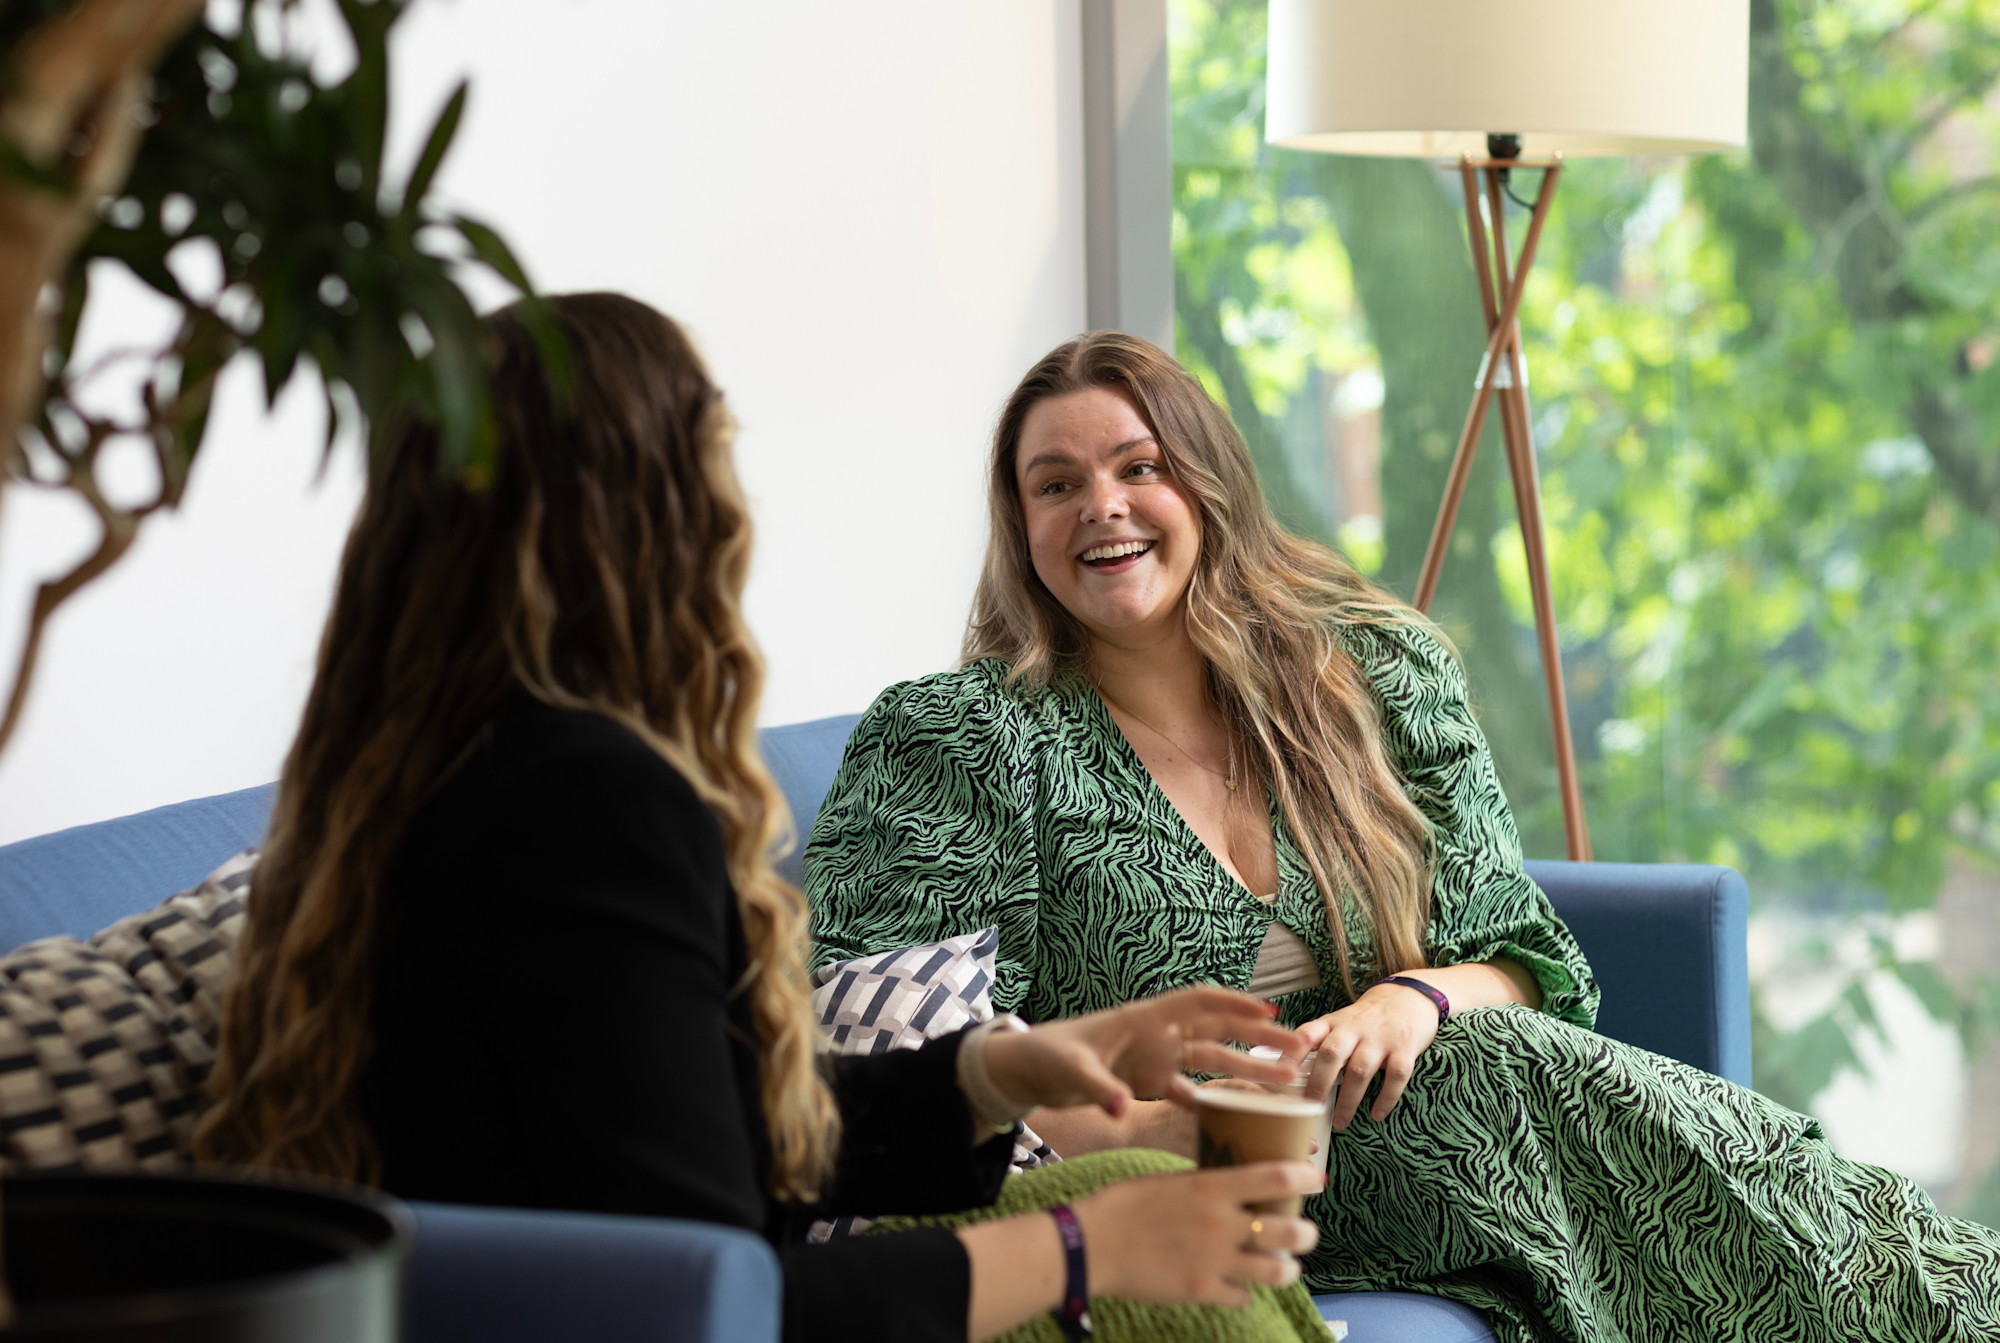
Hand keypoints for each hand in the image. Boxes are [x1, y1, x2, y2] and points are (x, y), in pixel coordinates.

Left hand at [982, 986, 1305, 1120]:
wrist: (1027, 1069)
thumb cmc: (1047, 1056)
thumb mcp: (1071, 1071)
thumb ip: (1100, 1089)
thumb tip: (1123, 1110)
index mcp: (1143, 1019)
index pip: (1198, 1002)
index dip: (1234, 1005)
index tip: (1271, 1015)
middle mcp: (1157, 1035)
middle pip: (1217, 1030)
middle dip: (1258, 1038)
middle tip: (1300, 1050)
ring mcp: (1156, 1059)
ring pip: (1212, 1060)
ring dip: (1247, 1069)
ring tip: (1287, 1082)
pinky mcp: (1147, 1082)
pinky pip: (1191, 1088)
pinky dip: (1215, 1098)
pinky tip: (1242, 1113)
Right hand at [1074, 1162, 1323, 1306]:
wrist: (1091, 1245)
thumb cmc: (1123, 1204)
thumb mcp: (1169, 1180)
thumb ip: (1205, 1183)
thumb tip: (1231, 1181)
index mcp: (1212, 1188)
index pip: (1277, 1177)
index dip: (1306, 1177)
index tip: (1316, 1178)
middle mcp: (1221, 1225)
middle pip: (1290, 1231)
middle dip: (1307, 1233)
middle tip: (1305, 1232)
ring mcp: (1214, 1262)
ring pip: (1277, 1271)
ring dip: (1288, 1268)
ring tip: (1286, 1266)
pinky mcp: (1201, 1291)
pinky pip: (1242, 1297)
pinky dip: (1244, 1292)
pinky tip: (1239, 1286)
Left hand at [1296, 982, 1439, 1130]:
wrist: (1409, 996)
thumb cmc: (1367, 1019)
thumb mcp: (1340, 1023)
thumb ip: (1321, 1045)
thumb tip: (1294, 1079)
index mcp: (1333, 1022)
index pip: (1306, 1035)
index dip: (1291, 1056)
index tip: (1279, 1078)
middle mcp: (1355, 1028)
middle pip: (1331, 1054)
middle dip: (1318, 1083)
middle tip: (1309, 1108)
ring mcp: (1380, 1038)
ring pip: (1360, 1070)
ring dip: (1349, 1100)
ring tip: (1340, 1122)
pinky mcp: (1405, 1048)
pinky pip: (1395, 1076)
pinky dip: (1385, 1098)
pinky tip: (1376, 1114)